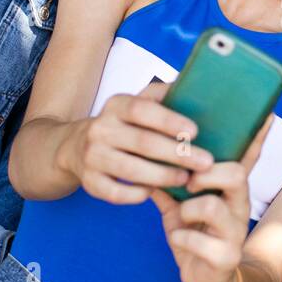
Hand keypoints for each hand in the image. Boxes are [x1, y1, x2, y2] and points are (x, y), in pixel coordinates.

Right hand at [63, 81, 214, 204]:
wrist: (76, 146)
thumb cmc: (123, 125)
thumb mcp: (137, 103)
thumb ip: (163, 95)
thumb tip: (196, 88)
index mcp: (116, 105)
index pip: (142, 110)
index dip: (169, 120)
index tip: (195, 131)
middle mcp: (101, 129)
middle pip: (142, 142)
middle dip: (178, 153)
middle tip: (206, 162)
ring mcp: (92, 156)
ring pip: (131, 170)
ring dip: (163, 176)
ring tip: (186, 178)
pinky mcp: (90, 182)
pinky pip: (116, 193)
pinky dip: (138, 194)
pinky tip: (155, 191)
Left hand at [148, 113, 272, 281]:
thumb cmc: (195, 237)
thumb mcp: (181, 206)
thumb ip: (169, 181)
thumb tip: (149, 151)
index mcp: (230, 190)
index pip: (246, 157)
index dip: (256, 136)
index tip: (266, 113)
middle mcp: (239, 206)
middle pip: (235, 174)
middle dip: (206, 174)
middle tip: (188, 183)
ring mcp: (235, 232)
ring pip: (213, 207)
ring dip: (188, 210)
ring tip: (181, 218)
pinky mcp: (226, 257)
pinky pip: (199, 242)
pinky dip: (181, 239)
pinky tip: (178, 241)